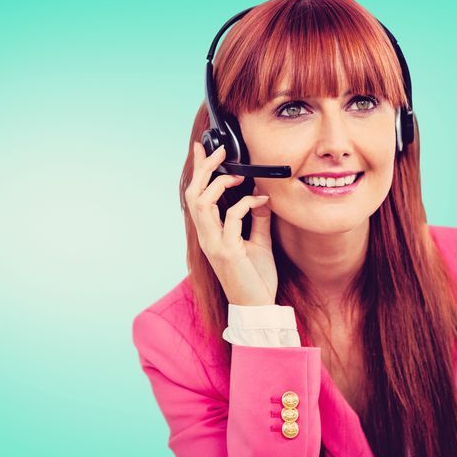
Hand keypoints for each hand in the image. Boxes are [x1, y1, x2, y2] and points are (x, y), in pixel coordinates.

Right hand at [184, 142, 277, 305]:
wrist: (258, 307)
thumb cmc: (256, 278)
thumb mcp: (258, 242)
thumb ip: (257, 219)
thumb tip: (261, 196)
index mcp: (210, 234)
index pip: (197, 196)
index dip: (198, 171)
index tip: (202, 149)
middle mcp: (207, 237)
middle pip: (194, 194)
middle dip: (204, 169)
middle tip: (217, 151)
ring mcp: (214, 244)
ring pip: (202, 203)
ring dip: (219, 183)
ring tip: (237, 173)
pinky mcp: (227, 251)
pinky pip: (231, 218)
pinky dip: (246, 204)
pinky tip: (261, 201)